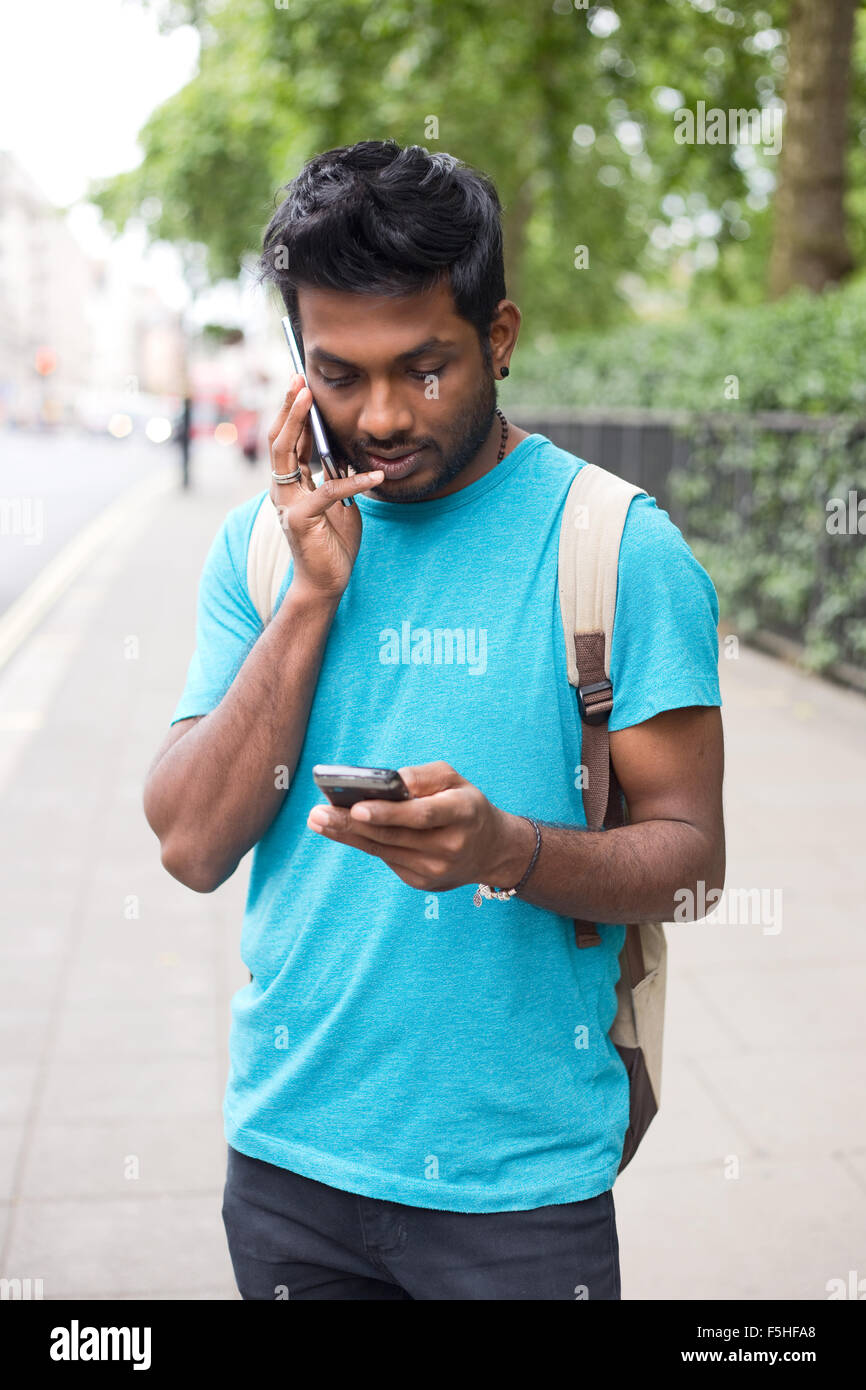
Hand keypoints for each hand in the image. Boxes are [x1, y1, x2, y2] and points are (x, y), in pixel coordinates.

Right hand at [268, 373, 383, 601]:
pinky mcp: (301, 520)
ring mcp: (287, 504)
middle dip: (287, 407)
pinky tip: (375, 474)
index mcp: (289, 484)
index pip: (286, 441)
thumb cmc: (333, 541)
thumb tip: (344, 447)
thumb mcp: (338, 501)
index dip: (291, 412)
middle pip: (278, 439)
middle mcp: (282, 490)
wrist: (327, 581)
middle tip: (297, 379)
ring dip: (298, 423)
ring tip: (309, 398)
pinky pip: (328, 490)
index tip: (300, 384)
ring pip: (286, 454)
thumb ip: (335, 475)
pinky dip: (354, 481)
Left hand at [305, 761, 534, 892]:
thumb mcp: (455, 780)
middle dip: (352, 824)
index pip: (421, 815)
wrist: (490, 849)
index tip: (356, 808)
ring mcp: (436, 870)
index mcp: (462, 813)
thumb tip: (390, 782)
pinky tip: (341, 831)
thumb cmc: (464, 804)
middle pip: (394, 836)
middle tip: (318, 813)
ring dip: (347, 835)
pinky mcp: (423, 883)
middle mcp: (450, 846)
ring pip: (384, 850)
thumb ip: (423, 776)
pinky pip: (387, 859)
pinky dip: (363, 843)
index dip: (388, 813)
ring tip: (318, 820)